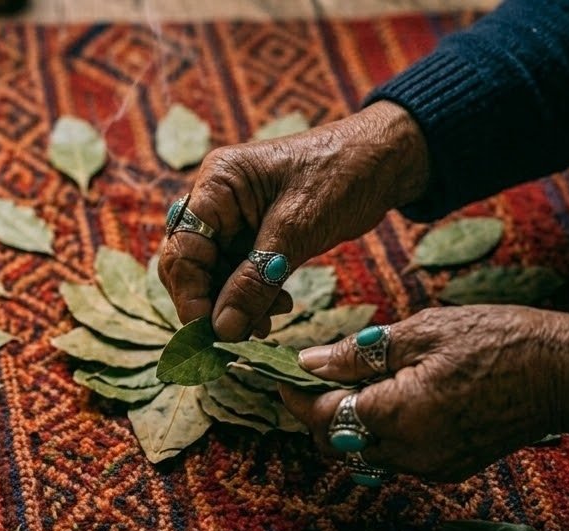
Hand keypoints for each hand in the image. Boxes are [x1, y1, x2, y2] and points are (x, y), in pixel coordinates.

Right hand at [158, 100, 428, 339]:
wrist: (385, 159)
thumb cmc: (342, 175)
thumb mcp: (297, 229)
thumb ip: (256, 280)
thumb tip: (222, 329)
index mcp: (217, 184)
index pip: (183, 248)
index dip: (190, 293)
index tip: (211, 331)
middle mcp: (216, 200)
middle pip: (192, 264)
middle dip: (213, 302)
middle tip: (238, 335)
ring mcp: (234, 217)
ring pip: (216, 274)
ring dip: (236, 305)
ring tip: (267, 325)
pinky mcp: (254, 233)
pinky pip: (240, 273)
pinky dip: (254, 296)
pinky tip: (277, 309)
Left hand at [279, 306, 568, 481]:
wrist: (565, 373)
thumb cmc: (497, 340)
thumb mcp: (420, 332)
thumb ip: (357, 355)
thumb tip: (309, 363)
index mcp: (395, 415)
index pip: (322, 417)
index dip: (295, 396)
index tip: (280, 374)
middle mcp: (407, 452)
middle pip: (336, 443)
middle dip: (318, 413)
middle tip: (316, 376)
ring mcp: (430, 466)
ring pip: (363, 455)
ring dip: (349, 425)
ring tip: (354, 384)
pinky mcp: (449, 469)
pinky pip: (395, 459)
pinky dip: (380, 435)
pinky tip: (391, 401)